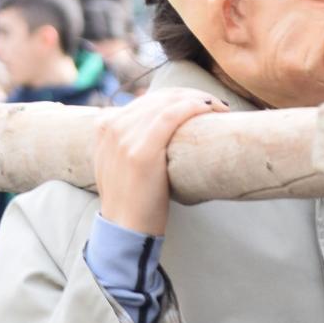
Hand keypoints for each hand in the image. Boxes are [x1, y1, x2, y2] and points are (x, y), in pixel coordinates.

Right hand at [93, 88, 226, 236]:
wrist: (125, 227)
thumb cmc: (132, 199)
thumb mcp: (117, 162)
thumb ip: (125, 140)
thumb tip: (153, 125)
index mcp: (103, 126)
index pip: (145, 99)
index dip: (175, 96)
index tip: (198, 103)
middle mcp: (111, 127)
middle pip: (158, 98)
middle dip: (190, 95)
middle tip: (215, 104)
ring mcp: (124, 138)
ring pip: (167, 102)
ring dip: (198, 99)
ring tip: (219, 107)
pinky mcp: (141, 150)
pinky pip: (171, 116)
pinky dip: (194, 107)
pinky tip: (210, 109)